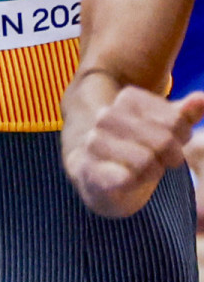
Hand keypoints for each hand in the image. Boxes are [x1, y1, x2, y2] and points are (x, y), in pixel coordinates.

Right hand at [65, 86, 203, 218]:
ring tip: (145, 170)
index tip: (173, 141)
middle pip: (163, 139)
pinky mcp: (89, 169)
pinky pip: (126, 178)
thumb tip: (203, 99)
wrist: (100, 177)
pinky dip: (135, 182)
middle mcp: (106, 116)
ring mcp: (94, 142)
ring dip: (153, 171)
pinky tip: (129, 180)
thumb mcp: (166, 128)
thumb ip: (185, 114)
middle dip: (171, 155)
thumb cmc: (140, 148)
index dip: (182, 135)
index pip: (176, 119)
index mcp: (127, 98)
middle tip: (164, 160)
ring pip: (146, 160)